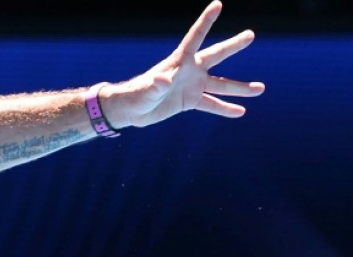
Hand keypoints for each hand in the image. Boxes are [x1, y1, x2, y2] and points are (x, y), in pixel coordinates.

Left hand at [101, 1, 264, 128]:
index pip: (196, 37)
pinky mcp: (190, 101)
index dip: (206, 21)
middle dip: (233, 45)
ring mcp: (192, 85)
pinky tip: (240, 112)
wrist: (130, 110)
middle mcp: (190, 70)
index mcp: (179, 62)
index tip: (217, 4)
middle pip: (216, 55)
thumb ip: (156, 85)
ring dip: (240, 88)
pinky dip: (225, 109)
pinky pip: (212, 104)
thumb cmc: (135, 96)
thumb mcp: (147, 90)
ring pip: (221, 85)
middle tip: (250, 35)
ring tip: (261, 89)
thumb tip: (163, 80)